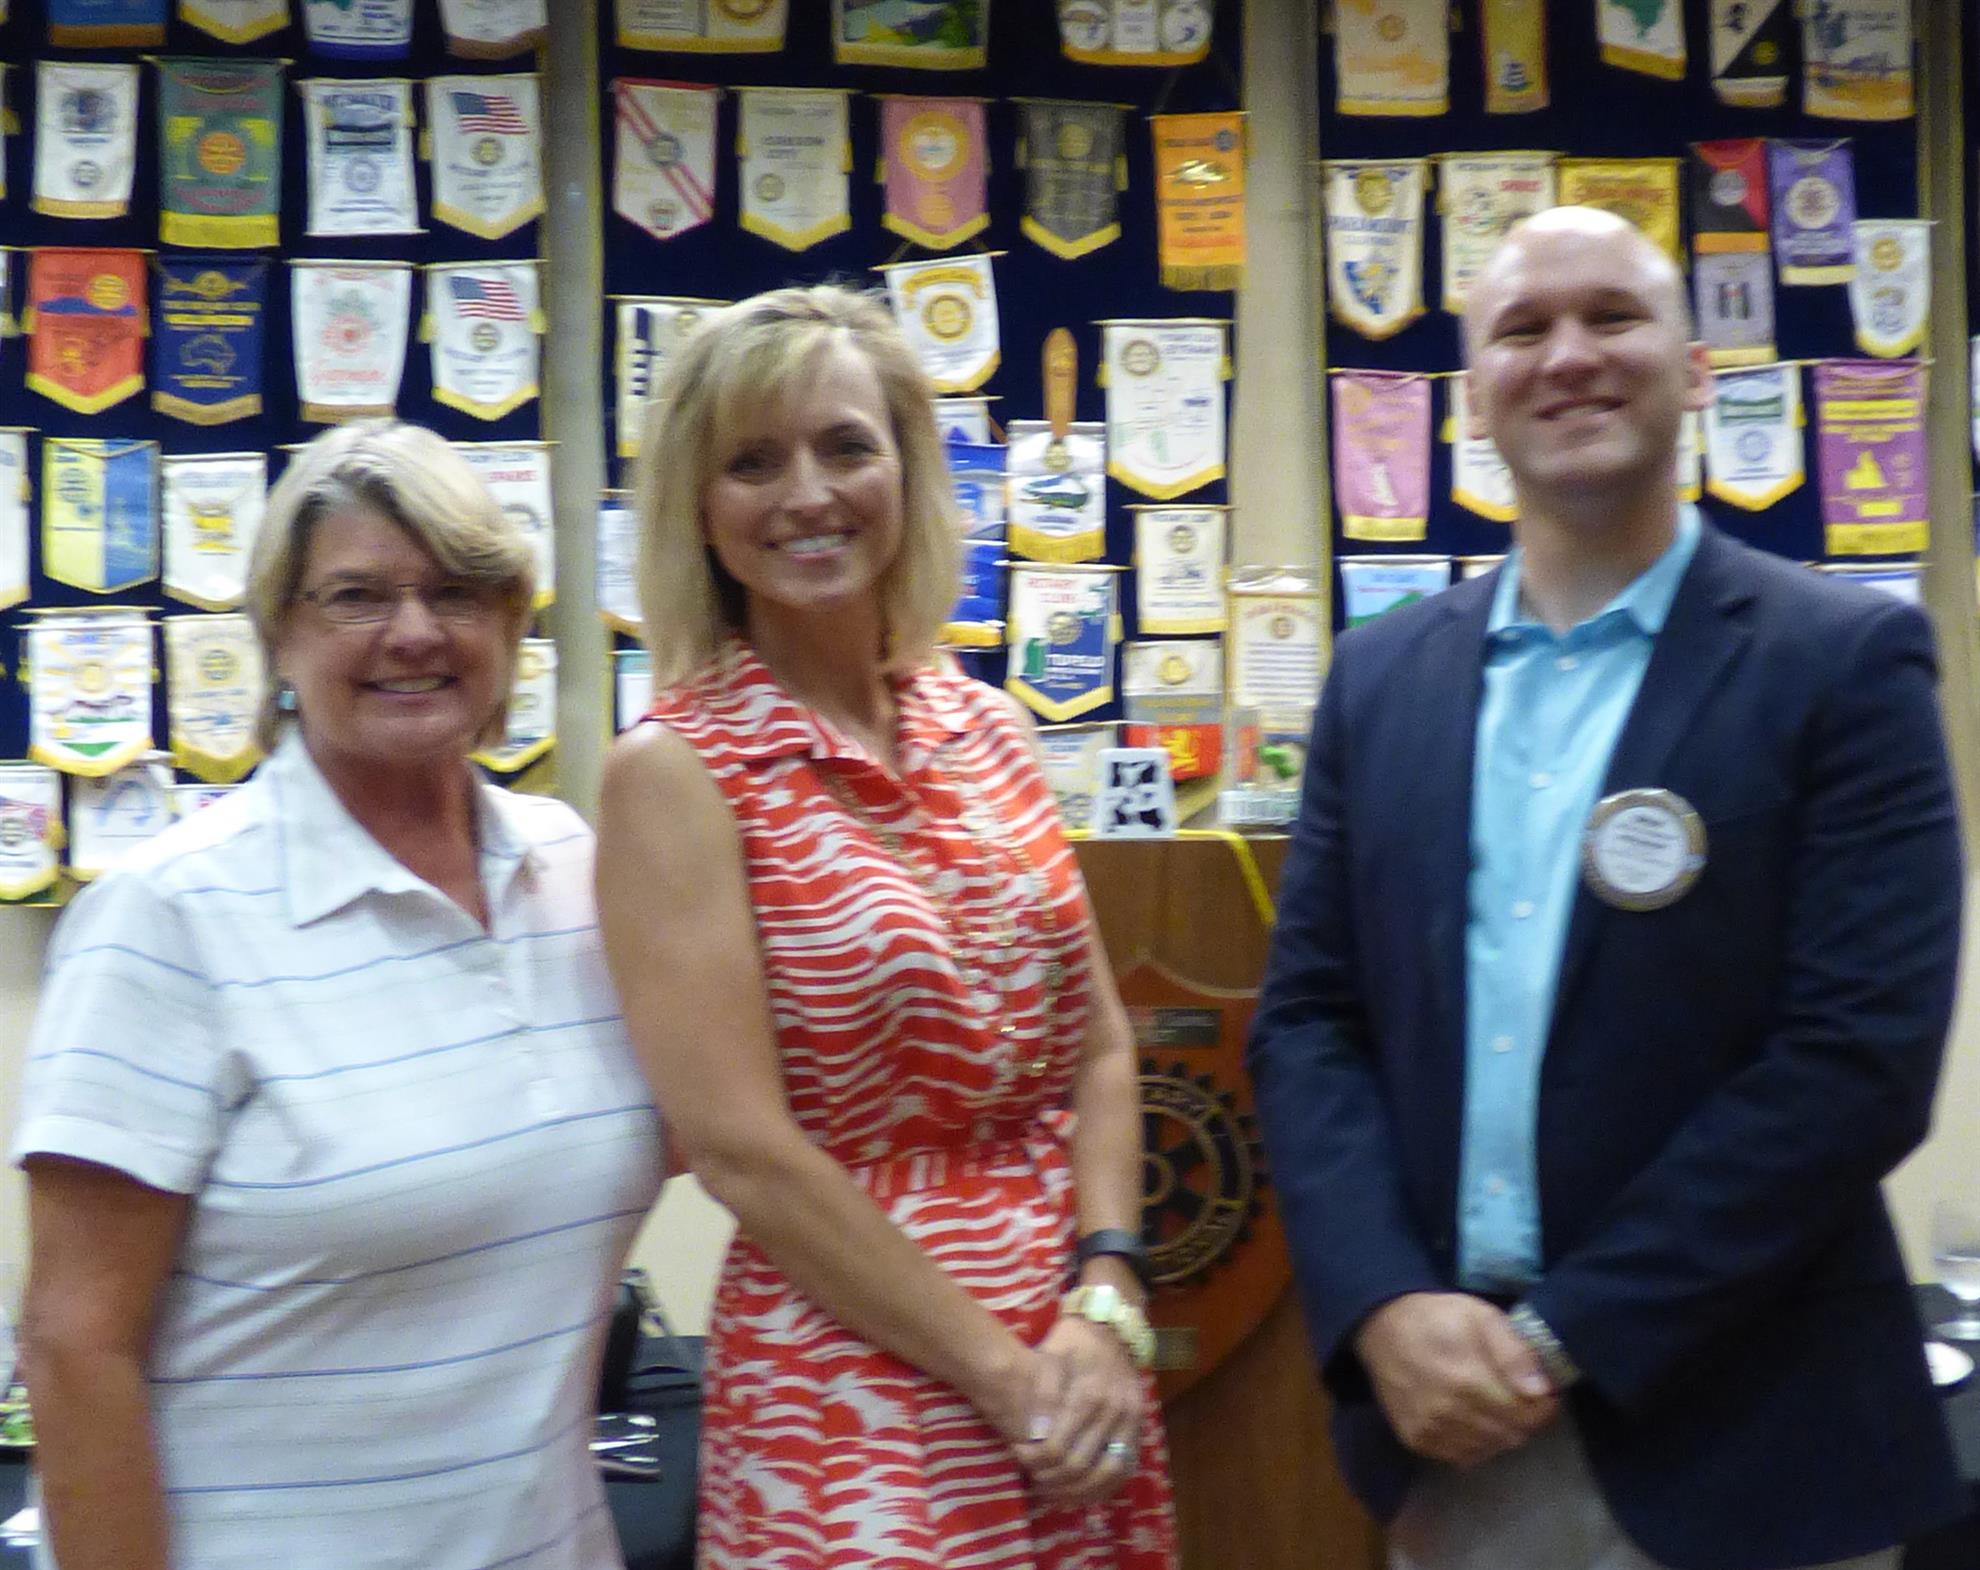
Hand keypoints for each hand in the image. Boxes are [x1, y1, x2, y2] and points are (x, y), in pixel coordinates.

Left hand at [1014, 1315, 1147, 1503]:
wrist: (1111, 1328)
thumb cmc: (1074, 1342)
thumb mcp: (1050, 1356)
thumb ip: (1043, 1394)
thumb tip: (1035, 1435)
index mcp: (1090, 1394)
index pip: (1058, 1445)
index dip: (1034, 1458)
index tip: (1018, 1453)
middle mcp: (1116, 1412)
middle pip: (1080, 1465)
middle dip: (1050, 1477)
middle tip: (1031, 1475)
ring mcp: (1133, 1423)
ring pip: (1107, 1475)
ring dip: (1077, 1491)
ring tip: (1052, 1490)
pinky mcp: (1140, 1429)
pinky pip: (1125, 1470)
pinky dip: (1103, 1487)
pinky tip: (1080, 1491)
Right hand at [1353, 1292, 1558, 1468]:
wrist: (1380, 1327)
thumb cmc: (1437, 1317)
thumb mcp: (1481, 1316)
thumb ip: (1514, 1353)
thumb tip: (1541, 1391)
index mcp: (1468, 1381)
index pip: (1525, 1415)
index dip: (1544, 1408)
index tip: (1546, 1395)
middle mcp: (1448, 1414)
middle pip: (1510, 1436)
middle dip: (1525, 1420)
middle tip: (1523, 1399)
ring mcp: (1430, 1431)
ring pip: (1489, 1449)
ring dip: (1501, 1432)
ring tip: (1497, 1407)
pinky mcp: (1416, 1440)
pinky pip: (1462, 1456)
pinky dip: (1476, 1443)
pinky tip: (1473, 1419)